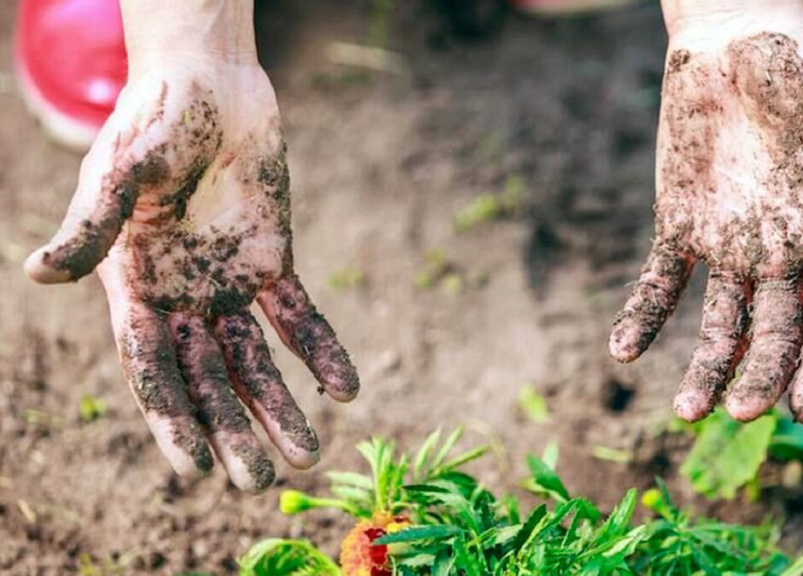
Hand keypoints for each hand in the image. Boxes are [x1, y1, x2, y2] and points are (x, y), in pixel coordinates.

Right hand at [24, 2, 358, 491]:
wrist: (211, 86)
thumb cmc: (154, 122)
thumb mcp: (119, 172)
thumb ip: (92, 225)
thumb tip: (41, 273)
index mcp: (134, 288)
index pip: (152, 370)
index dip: (174, 420)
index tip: (198, 470)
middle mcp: (179, 298)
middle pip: (208, 381)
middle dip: (233, 431)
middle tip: (262, 482)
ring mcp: (226, 285)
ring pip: (254, 362)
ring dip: (281, 408)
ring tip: (309, 456)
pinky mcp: (270, 263)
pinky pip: (297, 318)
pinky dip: (319, 352)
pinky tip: (345, 390)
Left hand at [609, 0, 802, 423]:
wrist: (734, 36)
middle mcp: (782, 253)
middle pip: (776, 333)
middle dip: (760, 375)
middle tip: (740, 413)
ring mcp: (729, 245)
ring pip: (721, 322)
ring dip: (706, 366)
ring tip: (686, 410)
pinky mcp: (680, 226)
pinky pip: (660, 281)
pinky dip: (644, 315)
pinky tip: (624, 350)